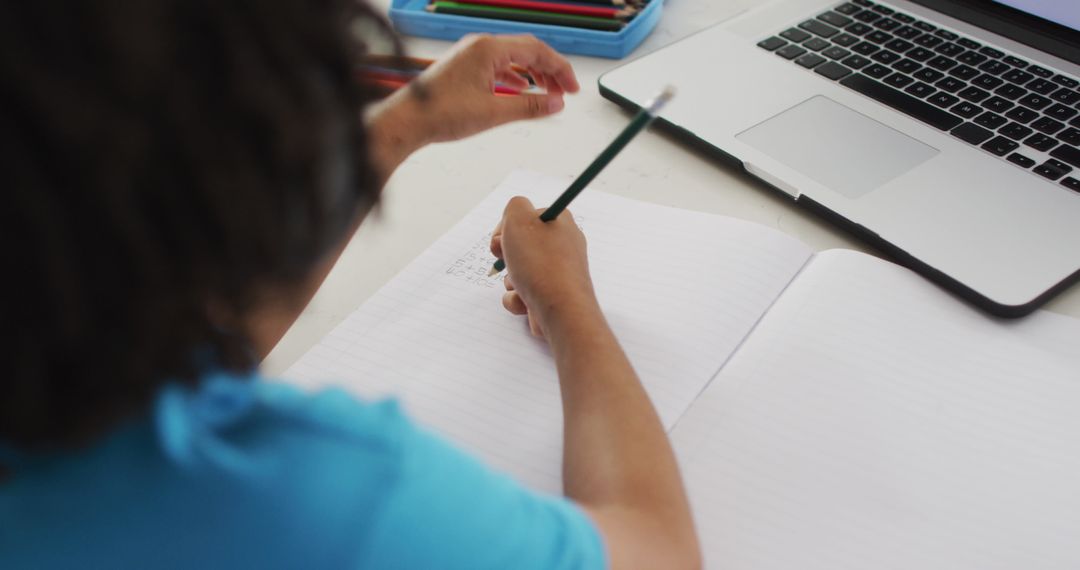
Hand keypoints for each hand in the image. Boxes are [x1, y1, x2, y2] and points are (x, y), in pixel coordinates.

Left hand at [366, 34, 578, 178]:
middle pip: (526, 50)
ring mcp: (470, 55)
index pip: (536, 51)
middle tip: (565, 92)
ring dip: (533, 74)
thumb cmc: (440, 113)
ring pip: (512, 58)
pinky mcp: (463, 67)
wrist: (407, 120)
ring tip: (547, 93)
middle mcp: (479, 46)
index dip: (559, 69)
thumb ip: (530, 107)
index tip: (573, 88)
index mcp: (488, 49)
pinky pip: (497, 66)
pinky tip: (521, 91)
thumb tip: (556, 104)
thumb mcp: (494, 112)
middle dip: (549, 70)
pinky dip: (514, 77)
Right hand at [489, 197, 597, 338]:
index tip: (500, 238)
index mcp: (561, 223)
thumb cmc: (540, 264)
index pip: (528, 216)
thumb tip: (515, 217)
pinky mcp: (554, 296)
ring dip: (510, 280)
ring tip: (519, 284)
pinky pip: (525, 294)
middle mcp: (563, 245)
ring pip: (520, 271)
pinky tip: (524, 303)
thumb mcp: (519, 219)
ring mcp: (560, 272)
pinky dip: (518, 299)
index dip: (508, 227)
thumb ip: (514, 207)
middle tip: (504, 258)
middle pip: (523, 244)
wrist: (562, 311)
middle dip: (506, 254)